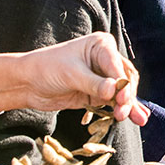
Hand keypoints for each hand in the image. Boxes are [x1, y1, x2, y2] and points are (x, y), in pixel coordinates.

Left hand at [11, 32, 148, 125]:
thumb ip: (94, 83)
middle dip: (127, 96)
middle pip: (125, 78)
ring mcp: (103, 77)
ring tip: (137, 119)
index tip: (123, 99)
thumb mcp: (71, 74)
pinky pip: (115, 102)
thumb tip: (114, 91)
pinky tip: (137, 118)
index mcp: (101, 45)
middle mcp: (106, 59)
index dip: (123, 84)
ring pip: (123, 92)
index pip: (118, 66)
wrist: (28, 83)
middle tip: (123, 112)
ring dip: (129, 105)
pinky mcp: (99, 93)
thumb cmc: (47, 68)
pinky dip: (124, 109)